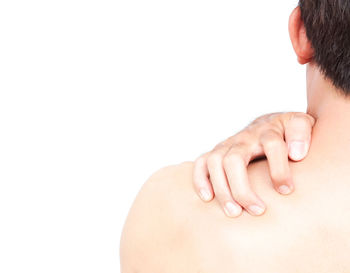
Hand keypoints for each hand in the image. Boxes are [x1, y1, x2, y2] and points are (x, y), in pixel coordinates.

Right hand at [193, 112, 314, 216]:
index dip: (279, 169)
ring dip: (222, 189)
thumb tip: (296, 154)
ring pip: (215, 163)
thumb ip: (301, 133)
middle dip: (242, 188)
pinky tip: (208, 198)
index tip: (286, 191)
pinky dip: (200, 179)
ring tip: (234, 212)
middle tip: (258, 210)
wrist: (270, 123)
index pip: (271, 145)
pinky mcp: (217, 152)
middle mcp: (245, 137)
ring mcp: (228, 144)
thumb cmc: (287, 131)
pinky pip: (201, 163)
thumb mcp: (300, 124)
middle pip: (234, 159)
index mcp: (268, 130)